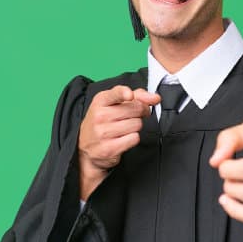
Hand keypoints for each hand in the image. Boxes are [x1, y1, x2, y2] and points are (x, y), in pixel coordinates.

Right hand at [78, 85, 159, 199]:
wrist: (87, 148)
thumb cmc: (104, 121)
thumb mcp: (115, 103)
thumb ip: (137, 96)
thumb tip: (155, 98)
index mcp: (101, 101)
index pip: (115, 94)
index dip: (124, 93)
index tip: (129, 95)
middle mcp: (99, 116)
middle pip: (136, 109)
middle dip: (140, 112)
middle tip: (133, 116)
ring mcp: (102, 133)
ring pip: (137, 124)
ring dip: (135, 127)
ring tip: (124, 129)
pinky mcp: (108, 148)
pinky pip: (134, 138)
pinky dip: (132, 139)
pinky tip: (123, 138)